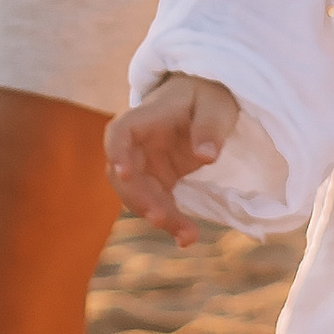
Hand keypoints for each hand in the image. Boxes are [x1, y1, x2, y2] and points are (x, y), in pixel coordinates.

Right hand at [107, 72, 242, 244]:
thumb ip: (210, 128)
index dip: (117, 152)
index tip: (124, 173)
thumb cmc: (206, 96)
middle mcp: (137, 144)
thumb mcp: (216, 105)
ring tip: (187, 236)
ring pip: (138, 196)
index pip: (120, 133)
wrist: (203, 101)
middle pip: (124, 175)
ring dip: (157, 215)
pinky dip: (169, 220)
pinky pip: (156, 204)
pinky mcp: (157, 181)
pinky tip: (187, 237)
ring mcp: (145, 164)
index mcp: (146, 117)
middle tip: (162, 219)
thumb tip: (206, 156)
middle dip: (140, 199)